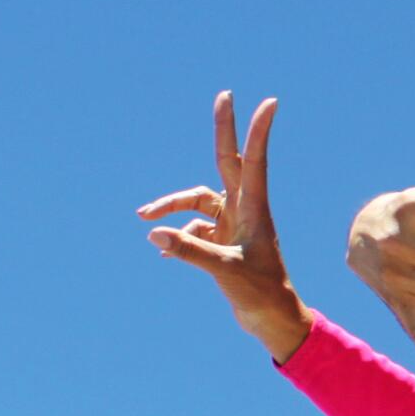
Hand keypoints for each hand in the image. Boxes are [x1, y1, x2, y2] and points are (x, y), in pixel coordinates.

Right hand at [138, 92, 311, 359]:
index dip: (258, 132)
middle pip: (227, 161)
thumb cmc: (259, 294)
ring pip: (197, 202)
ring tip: (143, 219)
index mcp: (254, 210)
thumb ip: (189, 251)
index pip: (254, 162)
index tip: (268, 102)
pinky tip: (162, 250)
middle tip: (224, 94)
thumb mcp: (223, 271)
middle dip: (224, 130)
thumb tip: (154, 232)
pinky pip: (193, 229)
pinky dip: (178, 236)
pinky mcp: (223, 242)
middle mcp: (244, 211)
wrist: (272, 320)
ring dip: (171, 206)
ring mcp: (233, 225)